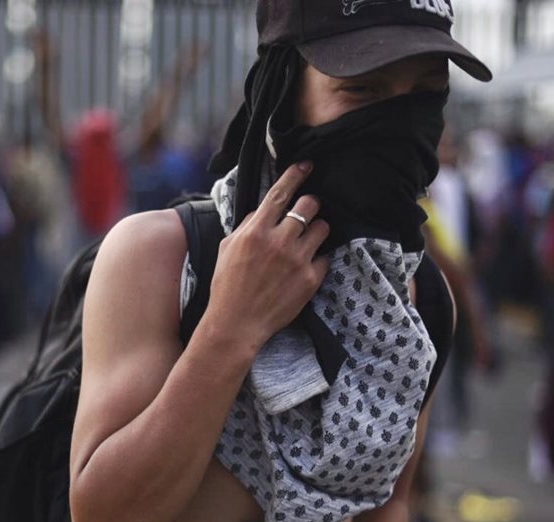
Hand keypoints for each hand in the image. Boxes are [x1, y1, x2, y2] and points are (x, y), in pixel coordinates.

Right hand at [206, 162, 330, 351]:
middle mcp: (279, 241)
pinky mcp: (310, 279)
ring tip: (306, 241)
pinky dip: (318, 258)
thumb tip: (264, 210)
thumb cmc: (227, 287)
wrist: (236, 324)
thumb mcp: (227, 248)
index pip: (280, 193)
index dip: (295, 175)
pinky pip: (325, 256)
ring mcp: (297, 260)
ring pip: (322, 227)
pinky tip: (305, 266)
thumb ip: (247, 225)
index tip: (306, 165)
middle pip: (309, 205)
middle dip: (310, 204)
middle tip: (306, 212)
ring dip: (316, 230)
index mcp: (256, 231)